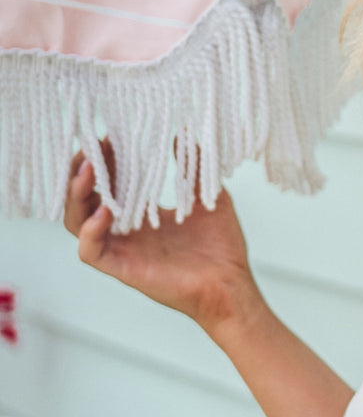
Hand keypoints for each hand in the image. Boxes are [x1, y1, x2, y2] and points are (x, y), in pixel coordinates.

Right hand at [63, 140, 259, 333]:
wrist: (232, 284)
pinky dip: (91, 231)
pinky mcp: (123, 270)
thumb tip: (184, 133)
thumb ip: (196, 167)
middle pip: (83, 199)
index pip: (107, 183)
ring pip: (77, 222)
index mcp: (140, 215)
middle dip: (81, 172)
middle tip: (90, 149)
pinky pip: (90, 252)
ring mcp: (121, 250)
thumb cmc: (221, 246)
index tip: (110, 137)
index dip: (103, 160)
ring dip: (77, 195)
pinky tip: (105, 211)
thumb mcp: (209, 196)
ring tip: (89, 171)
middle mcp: (125, 232)